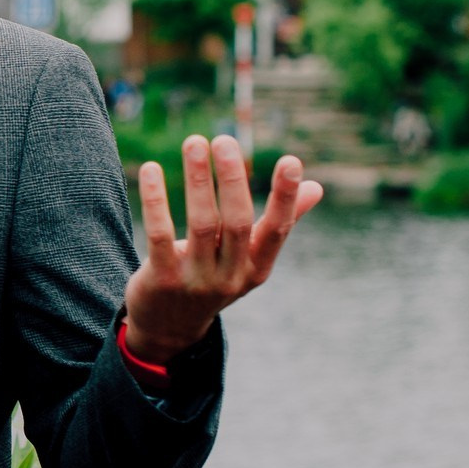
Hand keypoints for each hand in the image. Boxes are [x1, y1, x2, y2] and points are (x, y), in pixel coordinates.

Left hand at [123, 136, 323, 365]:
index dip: (285, 197)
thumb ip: (280, 223)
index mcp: (257, 268)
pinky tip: (151, 168)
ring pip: (200, 223)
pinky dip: (156, 200)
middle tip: (224, 139)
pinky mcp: (161, 279)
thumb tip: (317, 188)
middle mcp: (230, 276)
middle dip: (232, 179)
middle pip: (237, 222)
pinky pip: (159, 234)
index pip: (277, 230)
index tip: (291, 161)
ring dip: (198, 180)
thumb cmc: (215, 279)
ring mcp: (196, 280)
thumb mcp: (249, 259)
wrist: (169, 328)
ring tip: (194, 143)